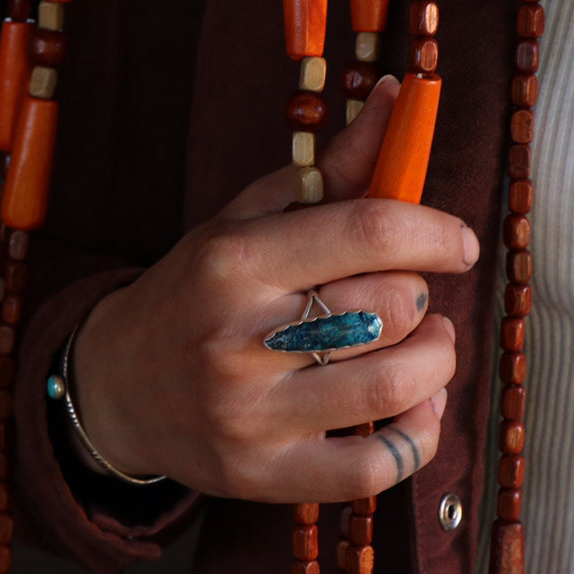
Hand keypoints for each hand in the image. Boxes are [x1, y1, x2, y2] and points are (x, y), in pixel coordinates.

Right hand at [72, 76, 478, 503]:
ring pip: (396, 386)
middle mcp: (238, 337)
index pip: (369, 231)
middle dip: (421, 296)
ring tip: (423, 346)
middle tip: (404, 295)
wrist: (116, 387)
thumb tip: (396, 97)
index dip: (437, 231)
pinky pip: (377, 467)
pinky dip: (420, 435)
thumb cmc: (195, 291)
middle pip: (392, 308)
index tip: (457, 242)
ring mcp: (250, 415)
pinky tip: (415, 406)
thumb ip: (332, 168)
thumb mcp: (247, 220)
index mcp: (236, 260)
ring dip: (436, 361)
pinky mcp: (264, 475)